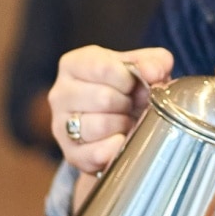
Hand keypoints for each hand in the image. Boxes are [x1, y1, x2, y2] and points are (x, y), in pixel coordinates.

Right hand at [48, 45, 173, 174]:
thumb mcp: (143, 67)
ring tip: (126, 121)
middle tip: (131, 105)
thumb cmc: (130, 90)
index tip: (134, 84)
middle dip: (127, 103)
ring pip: (100, 126)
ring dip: (123, 125)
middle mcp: (60, 93)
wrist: (124, 124)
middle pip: (103, 98)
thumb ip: (154, 62)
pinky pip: (98, 153)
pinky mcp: (71, 154)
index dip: (128, 79)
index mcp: (74, 64)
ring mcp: (61, 125)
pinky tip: (122, 140)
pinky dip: (117, 147)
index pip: (102, 67)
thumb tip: (154, 72)